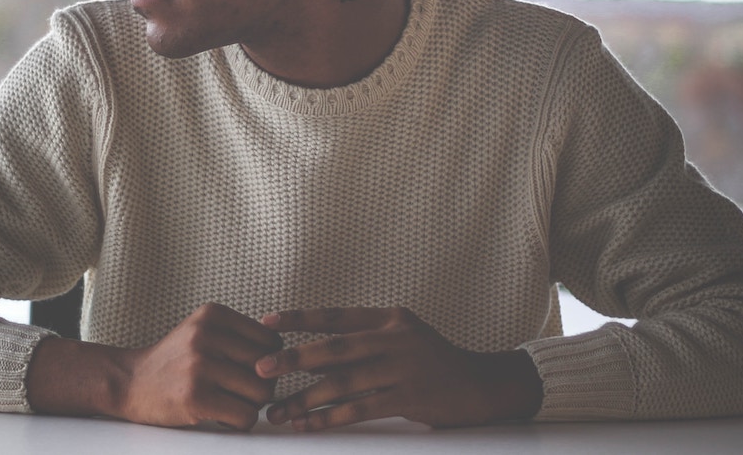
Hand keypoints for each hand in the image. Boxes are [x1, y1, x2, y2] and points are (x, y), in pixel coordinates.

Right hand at [117, 303, 281, 429]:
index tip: (247, 371)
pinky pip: (245, 416)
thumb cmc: (175, 360)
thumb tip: (285, 354)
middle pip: (269, 367)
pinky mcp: (195, 398)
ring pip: (261, 393)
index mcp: (213, 314)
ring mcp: (200, 366)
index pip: (272, 340)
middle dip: (262, 385)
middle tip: (239, 392)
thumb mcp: (203, 330)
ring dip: (251, 405)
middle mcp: (207, 335)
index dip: (267, 361)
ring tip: (229, 403)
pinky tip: (221, 416)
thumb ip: (239, 335)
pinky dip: (239, 422)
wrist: (128, 381)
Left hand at [255, 306, 542, 430]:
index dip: (299, 318)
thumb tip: (318, 345)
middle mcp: (395, 338)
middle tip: (260, 370)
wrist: (483, 386)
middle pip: (334, 348)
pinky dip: (329, 419)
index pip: (336, 316)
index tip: (266, 322)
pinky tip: (308, 425)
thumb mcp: (405, 335)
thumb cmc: (435, 361)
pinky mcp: (409, 398)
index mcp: (390, 318)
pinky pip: (359, 410)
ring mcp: (403, 368)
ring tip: (277, 412)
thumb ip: (369, 336)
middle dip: (293, 360)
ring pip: (342, 384)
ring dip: (305, 399)